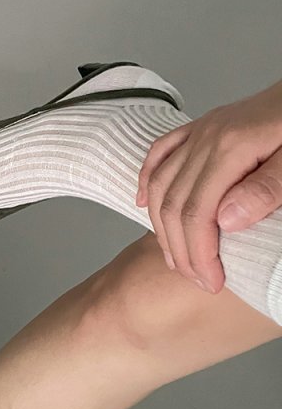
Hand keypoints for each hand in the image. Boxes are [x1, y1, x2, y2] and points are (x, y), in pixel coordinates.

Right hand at [135, 78, 281, 293]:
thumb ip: (265, 189)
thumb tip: (225, 222)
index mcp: (231, 147)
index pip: (197, 213)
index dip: (199, 254)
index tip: (212, 281)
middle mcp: (207, 138)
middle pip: (173, 205)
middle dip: (180, 251)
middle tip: (197, 279)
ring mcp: (201, 131)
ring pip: (161, 185)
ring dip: (162, 228)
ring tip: (176, 258)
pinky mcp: (202, 127)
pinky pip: (160, 152)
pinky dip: (147, 181)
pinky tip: (143, 204)